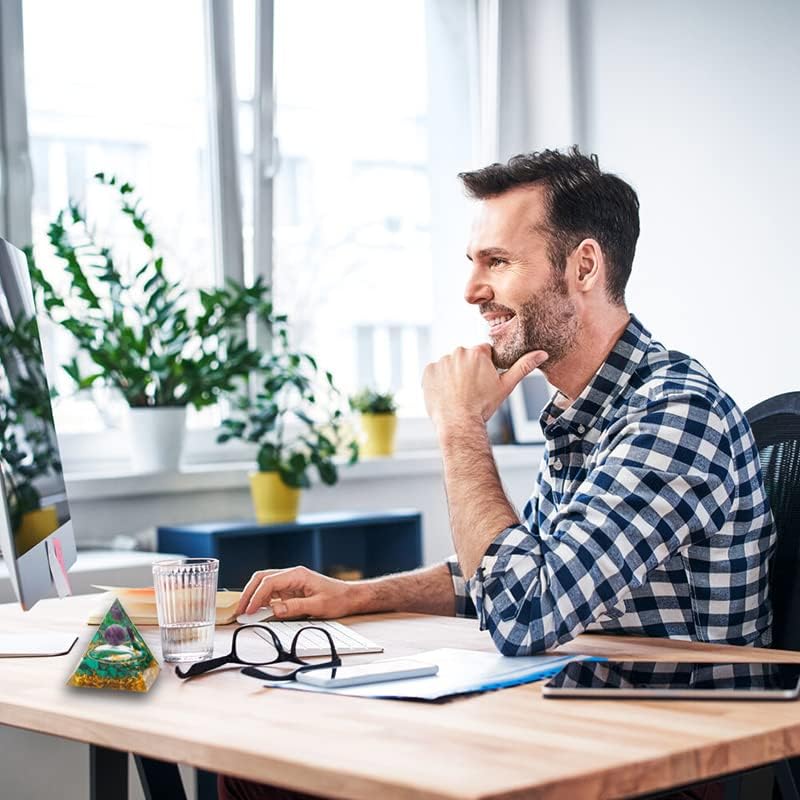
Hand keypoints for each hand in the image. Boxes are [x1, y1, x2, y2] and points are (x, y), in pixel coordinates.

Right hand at [236, 566, 359, 619]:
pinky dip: (262, 600)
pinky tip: (258, 611)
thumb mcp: (318, 606)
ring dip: (253, 596)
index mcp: (297, 575)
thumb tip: (275, 610)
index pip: (269, 582)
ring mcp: (290, 581)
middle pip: (262, 578)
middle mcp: (292, 575)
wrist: (349, 596)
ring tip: (245, 612)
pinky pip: (271, 592)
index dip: (256, 596)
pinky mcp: (291, 589)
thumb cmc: (337, 599)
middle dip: (249, 593)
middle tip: (240, 610)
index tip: (248, 610)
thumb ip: (295, 608)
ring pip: (264, 584)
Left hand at [422, 344, 547, 430]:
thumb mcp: (506, 386)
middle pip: (466, 357)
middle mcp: (458, 352)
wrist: (459, 423)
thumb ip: (523, 366)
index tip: (483, 381)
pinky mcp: (428, 371)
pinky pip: (435, 372)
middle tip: (472, 389)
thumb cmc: (483, 406)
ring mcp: (441, 361)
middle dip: (468, 369)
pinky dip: (439, 381)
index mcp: (477, 352)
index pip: (483, 352)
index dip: (485, 367)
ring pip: (450, 364)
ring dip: (453, 375)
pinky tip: (446, 394)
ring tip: (459, 393)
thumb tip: (542, 353)